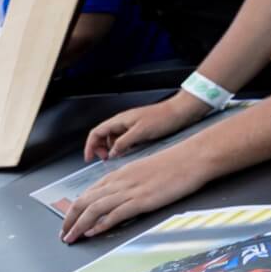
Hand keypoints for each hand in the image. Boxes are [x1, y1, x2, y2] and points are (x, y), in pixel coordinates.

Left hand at [60, 142, 212, 242]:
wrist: (192, 158)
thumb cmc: (172, 165)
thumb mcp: (142, 172)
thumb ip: (127, 183)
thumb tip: (118, 198)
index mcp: (118, 174)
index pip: (88, 193)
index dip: (74, 209)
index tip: (68, 221)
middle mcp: (119, 182)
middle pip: (84, 201)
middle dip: (69, 220)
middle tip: (63, 234)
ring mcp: (130, 191)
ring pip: (94, 208)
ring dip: (79, 225)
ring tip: (71, 238)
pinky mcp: (142, 200)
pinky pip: (115, 213)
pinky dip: (101, 224)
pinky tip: (92, 232)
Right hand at [82, 92, 209, 161]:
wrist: (180, 112)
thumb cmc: (163, 118)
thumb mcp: (140, 133)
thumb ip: (123, 143)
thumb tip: (112, 153)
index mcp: (120, 120)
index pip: (96, 132)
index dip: (90, 146)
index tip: (89, 158)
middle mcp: (122, 122)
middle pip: (102, 136)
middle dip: (100, 148)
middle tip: (105, 159)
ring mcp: (130, 125)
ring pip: (113, 138)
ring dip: (111, 149)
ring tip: (117, 158)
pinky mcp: (139, 129)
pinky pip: (124, 140)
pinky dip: (122, 147)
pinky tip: (128, 153)